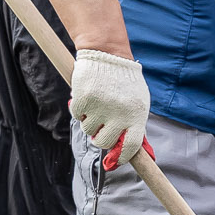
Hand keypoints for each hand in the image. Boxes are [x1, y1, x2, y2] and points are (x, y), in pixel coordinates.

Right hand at [69, 48, 148, 172]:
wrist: (108, 54)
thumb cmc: (125, 81)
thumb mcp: (138, 102)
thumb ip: (134, 125)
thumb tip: (128, 152)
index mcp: (136, 115)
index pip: (130, 147)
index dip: (122, 157)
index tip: (116, 159)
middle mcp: (120, 113)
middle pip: (105, 142)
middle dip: (100, 138)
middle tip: (100, 128)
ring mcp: (101, 107)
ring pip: (88, 130)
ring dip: (90, 121)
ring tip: (96, 105)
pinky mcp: (84, 99)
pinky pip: (77, 116)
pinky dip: (79, 110)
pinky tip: (87, 97)